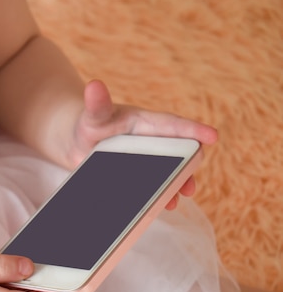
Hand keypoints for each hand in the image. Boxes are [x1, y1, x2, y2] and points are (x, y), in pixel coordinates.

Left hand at [70, 80, 217, 208]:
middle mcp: (152, 141)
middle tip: (192, 181)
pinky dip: (160, 196)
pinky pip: (154, 186)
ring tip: (179, 198)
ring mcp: (147, 159)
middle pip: (177, 152)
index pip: (172, 125)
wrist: (78, 141)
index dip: (193, 130)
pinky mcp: (139, 176)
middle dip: (189, 165)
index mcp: (146, 123)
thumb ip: (96, 104)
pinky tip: (163, 206)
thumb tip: (94, 84)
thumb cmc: (90, 123)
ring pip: (168, 171)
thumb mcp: (94, 115)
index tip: (212, 136)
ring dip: (176, 184)